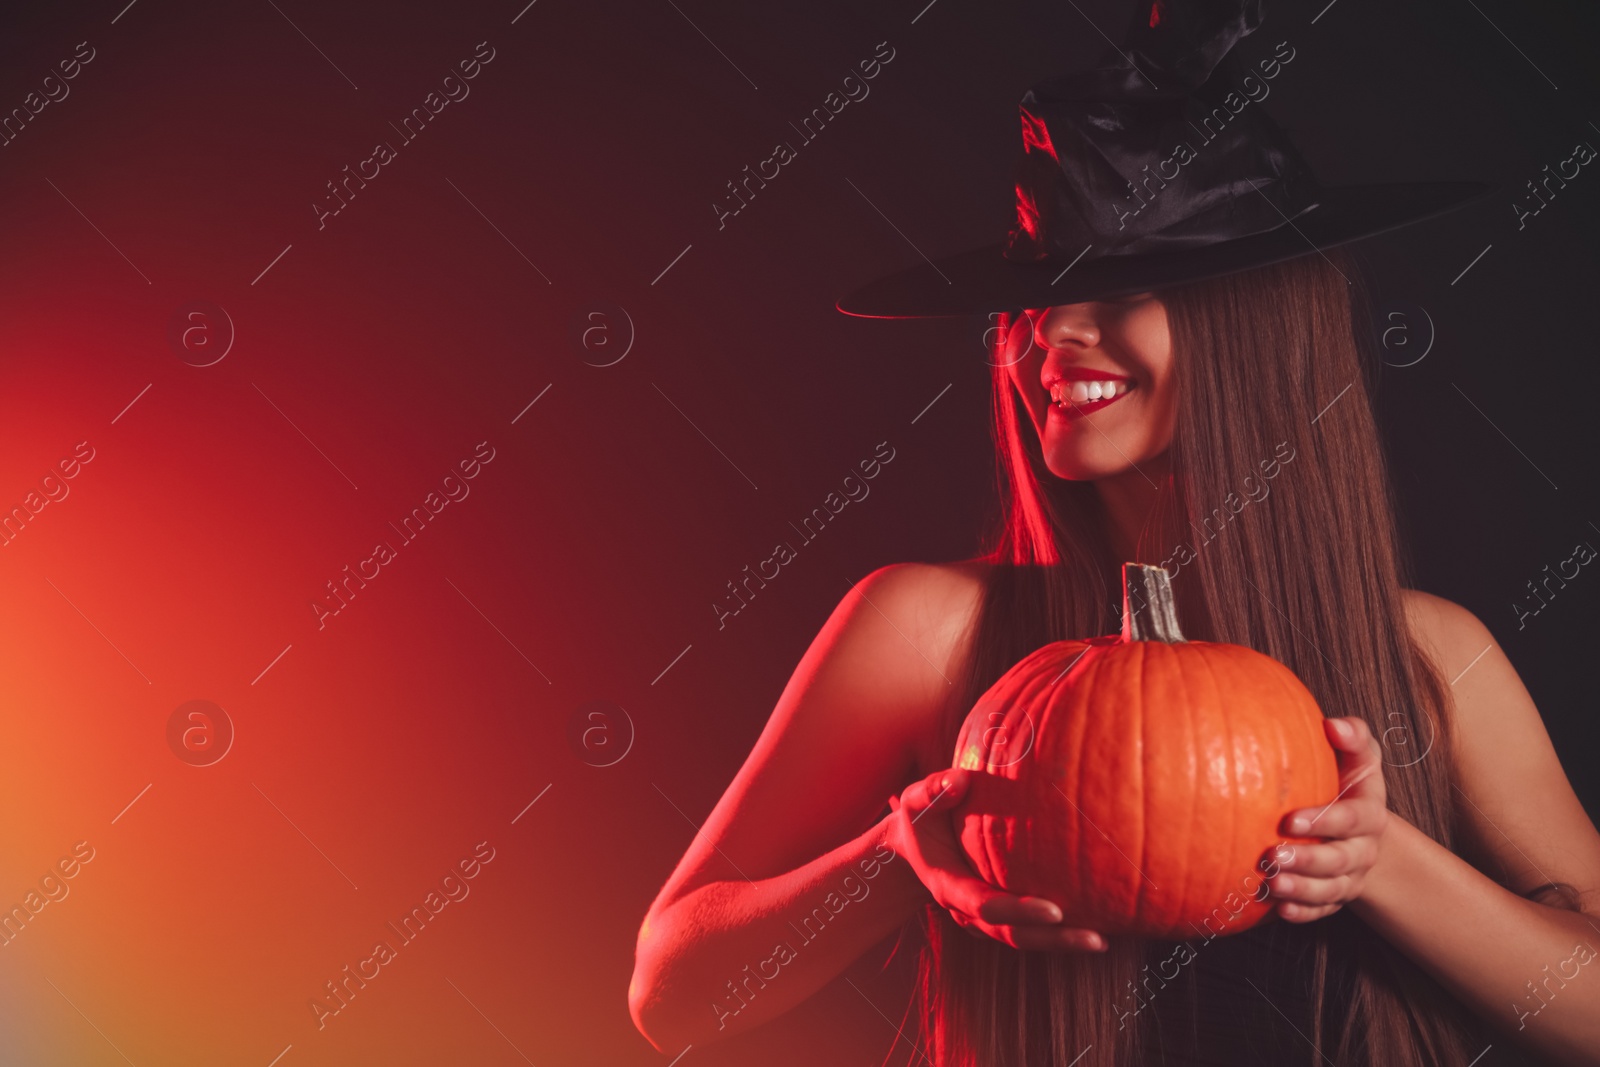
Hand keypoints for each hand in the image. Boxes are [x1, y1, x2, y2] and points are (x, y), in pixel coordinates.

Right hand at [886, 767, 1105, 951]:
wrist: (912, 843)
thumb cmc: (919, 816)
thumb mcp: (916, 798)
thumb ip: (934, 790)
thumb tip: (961, 780)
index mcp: (948, 886)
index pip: (986, 906)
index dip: (1019, 912)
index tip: (1055, 910)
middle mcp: (966, 910)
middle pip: (1013, 935)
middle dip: (1054, 939)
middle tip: (1096, 938)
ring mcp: (981, 918)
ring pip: (1023, 939)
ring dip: (1060, 942)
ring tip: (1101, 940)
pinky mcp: (996, 916)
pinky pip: (1026, 930)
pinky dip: (1055, 932)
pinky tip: (1091, 923)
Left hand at [1267, 716, 1390, 921]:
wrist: (1355, 823)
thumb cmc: (1347, 778)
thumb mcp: (1358, 755)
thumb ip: (1352, 736)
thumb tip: (1333, 724)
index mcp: (1369, 814)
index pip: (1352, 819)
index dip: (1324, 821)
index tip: (1288, 819)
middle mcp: (1363, 849)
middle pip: (1341, 861)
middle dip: (1308, 861)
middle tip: (1273, 856)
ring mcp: (1350, 877)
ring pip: (1330, 890)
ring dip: (1301, 890)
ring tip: (1271, 885)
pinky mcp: (1334, 896)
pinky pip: (1322, 910)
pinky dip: (1303, 912)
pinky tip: (1279, 910)